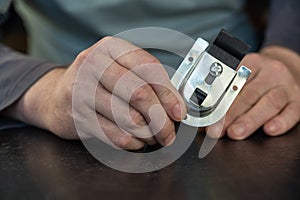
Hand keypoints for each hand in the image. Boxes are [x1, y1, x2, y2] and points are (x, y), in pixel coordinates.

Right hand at [3, 36, 186, 148]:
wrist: (56, 97)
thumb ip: (147, 80)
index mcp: (110, 48)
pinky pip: (114, 135)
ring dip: (148, 134)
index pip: (149, 67)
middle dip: (161, 119)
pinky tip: (136, 141)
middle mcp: (93, 65)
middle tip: (169, 132)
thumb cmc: (96, 82)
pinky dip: (132, 143)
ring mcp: (82, 90)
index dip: (169, 93)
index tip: (179, 112)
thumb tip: (176, 104)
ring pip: (129, 118)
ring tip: (152, 137)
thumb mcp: (119, 69)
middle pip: (139, 93)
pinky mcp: (77, 116)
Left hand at [208, 46, 299, 138]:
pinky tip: (269, 130)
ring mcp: (286, 87)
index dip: (217, 102)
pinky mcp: (298, 101)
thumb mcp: (243, 75)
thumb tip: (203, 117)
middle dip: (230, 115)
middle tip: (216, 130)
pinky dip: (281, 122)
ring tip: (235, 133)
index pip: (232, 83)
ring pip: (269, 103)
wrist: (289, 69)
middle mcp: (270, 73)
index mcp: (251, 64)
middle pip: (249, 94)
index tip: (206, 116)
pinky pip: (292, 112)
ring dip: (250, 120)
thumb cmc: (259, 77)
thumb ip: (225, 92)